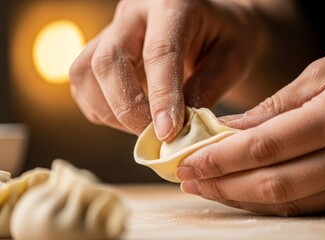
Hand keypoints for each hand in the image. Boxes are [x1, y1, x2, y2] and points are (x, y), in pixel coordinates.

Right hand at [69, 0, 265, 138]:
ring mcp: (112, 29)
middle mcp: (134, 12)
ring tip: (146, 129)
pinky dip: (103, 110)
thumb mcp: (232, 60)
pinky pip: (84, 84)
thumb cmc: (225, 40)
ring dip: (112, 111)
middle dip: (129, 108)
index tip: (168, 133)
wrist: (210, 26)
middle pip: (109, 61)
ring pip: (86, 73)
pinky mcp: (100, 48)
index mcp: (172, 4)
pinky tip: (133, 118)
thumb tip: (179, 128)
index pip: (159, 52)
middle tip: (157, 136)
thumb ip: (208, 88)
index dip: (162, 96)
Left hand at [177, 30, 324, 215]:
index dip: (219, 159)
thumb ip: (278, 107)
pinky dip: (280, 203)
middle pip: (275, 183)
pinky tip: (253, 195)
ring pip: (295, 203)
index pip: (265, 147)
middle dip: (224, 185)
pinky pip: (318, 206)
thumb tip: (232, 132)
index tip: (187, 163)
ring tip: (213, 191)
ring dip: (246, 199)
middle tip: (189, 181)